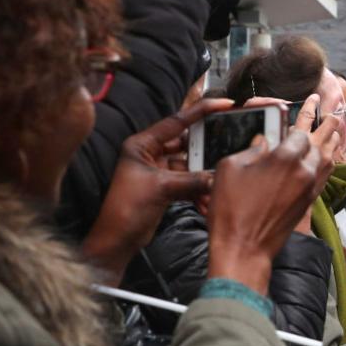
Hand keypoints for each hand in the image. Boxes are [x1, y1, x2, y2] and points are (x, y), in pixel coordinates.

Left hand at [82, 98, 234, 283]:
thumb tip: (219, 177)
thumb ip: (193, 180)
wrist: (117, 241)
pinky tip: (207, 204)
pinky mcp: (165, 187)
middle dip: (207, 152)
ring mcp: (159, 171)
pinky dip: (199, 192)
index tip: (224, 104)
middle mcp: (150, 154)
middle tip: (229, 149)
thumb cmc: (126, 209)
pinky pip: (189, 183)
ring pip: (191, 166)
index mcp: (143, 144)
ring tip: (217, 187)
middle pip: (187, 144)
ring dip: (204, 178)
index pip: (177, 121)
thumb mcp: (162, 188)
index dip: (202, 111)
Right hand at [206, 98, 339, 294]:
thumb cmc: (231, 208)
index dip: (305, 112)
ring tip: (337, 128)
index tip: (311, 99)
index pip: (301, 127)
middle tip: (335, 108)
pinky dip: (329, 161)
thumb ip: (251, 149)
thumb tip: (264, 143)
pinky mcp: (308, 202)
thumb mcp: (230, 168)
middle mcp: (305, 169)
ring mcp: (310, 187)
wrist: (244, 249)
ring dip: (333, 140)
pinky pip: (325, 175)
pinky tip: (328, 157)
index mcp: (286, 156)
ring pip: (328, 157)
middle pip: (321, 139)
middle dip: (328, 121)